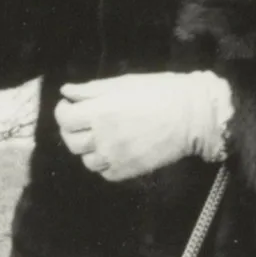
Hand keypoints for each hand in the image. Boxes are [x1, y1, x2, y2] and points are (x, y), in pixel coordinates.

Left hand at [55, 72, 228, 182]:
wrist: (193, 115)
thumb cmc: (160, 92)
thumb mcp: (123, 83)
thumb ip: (91, 90)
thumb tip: (66, 92)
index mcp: (100, 112)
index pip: (64, 119)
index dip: (62, 111)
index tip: (69, 105)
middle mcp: (103, 137)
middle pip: (71, 141)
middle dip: (71, 129)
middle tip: (81, 120)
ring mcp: (115, 157)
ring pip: (86, 160)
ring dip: (87, 148)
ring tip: (99, 137)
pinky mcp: (129, 171)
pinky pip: (105, 173)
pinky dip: (104, 163)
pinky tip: (113, 151)